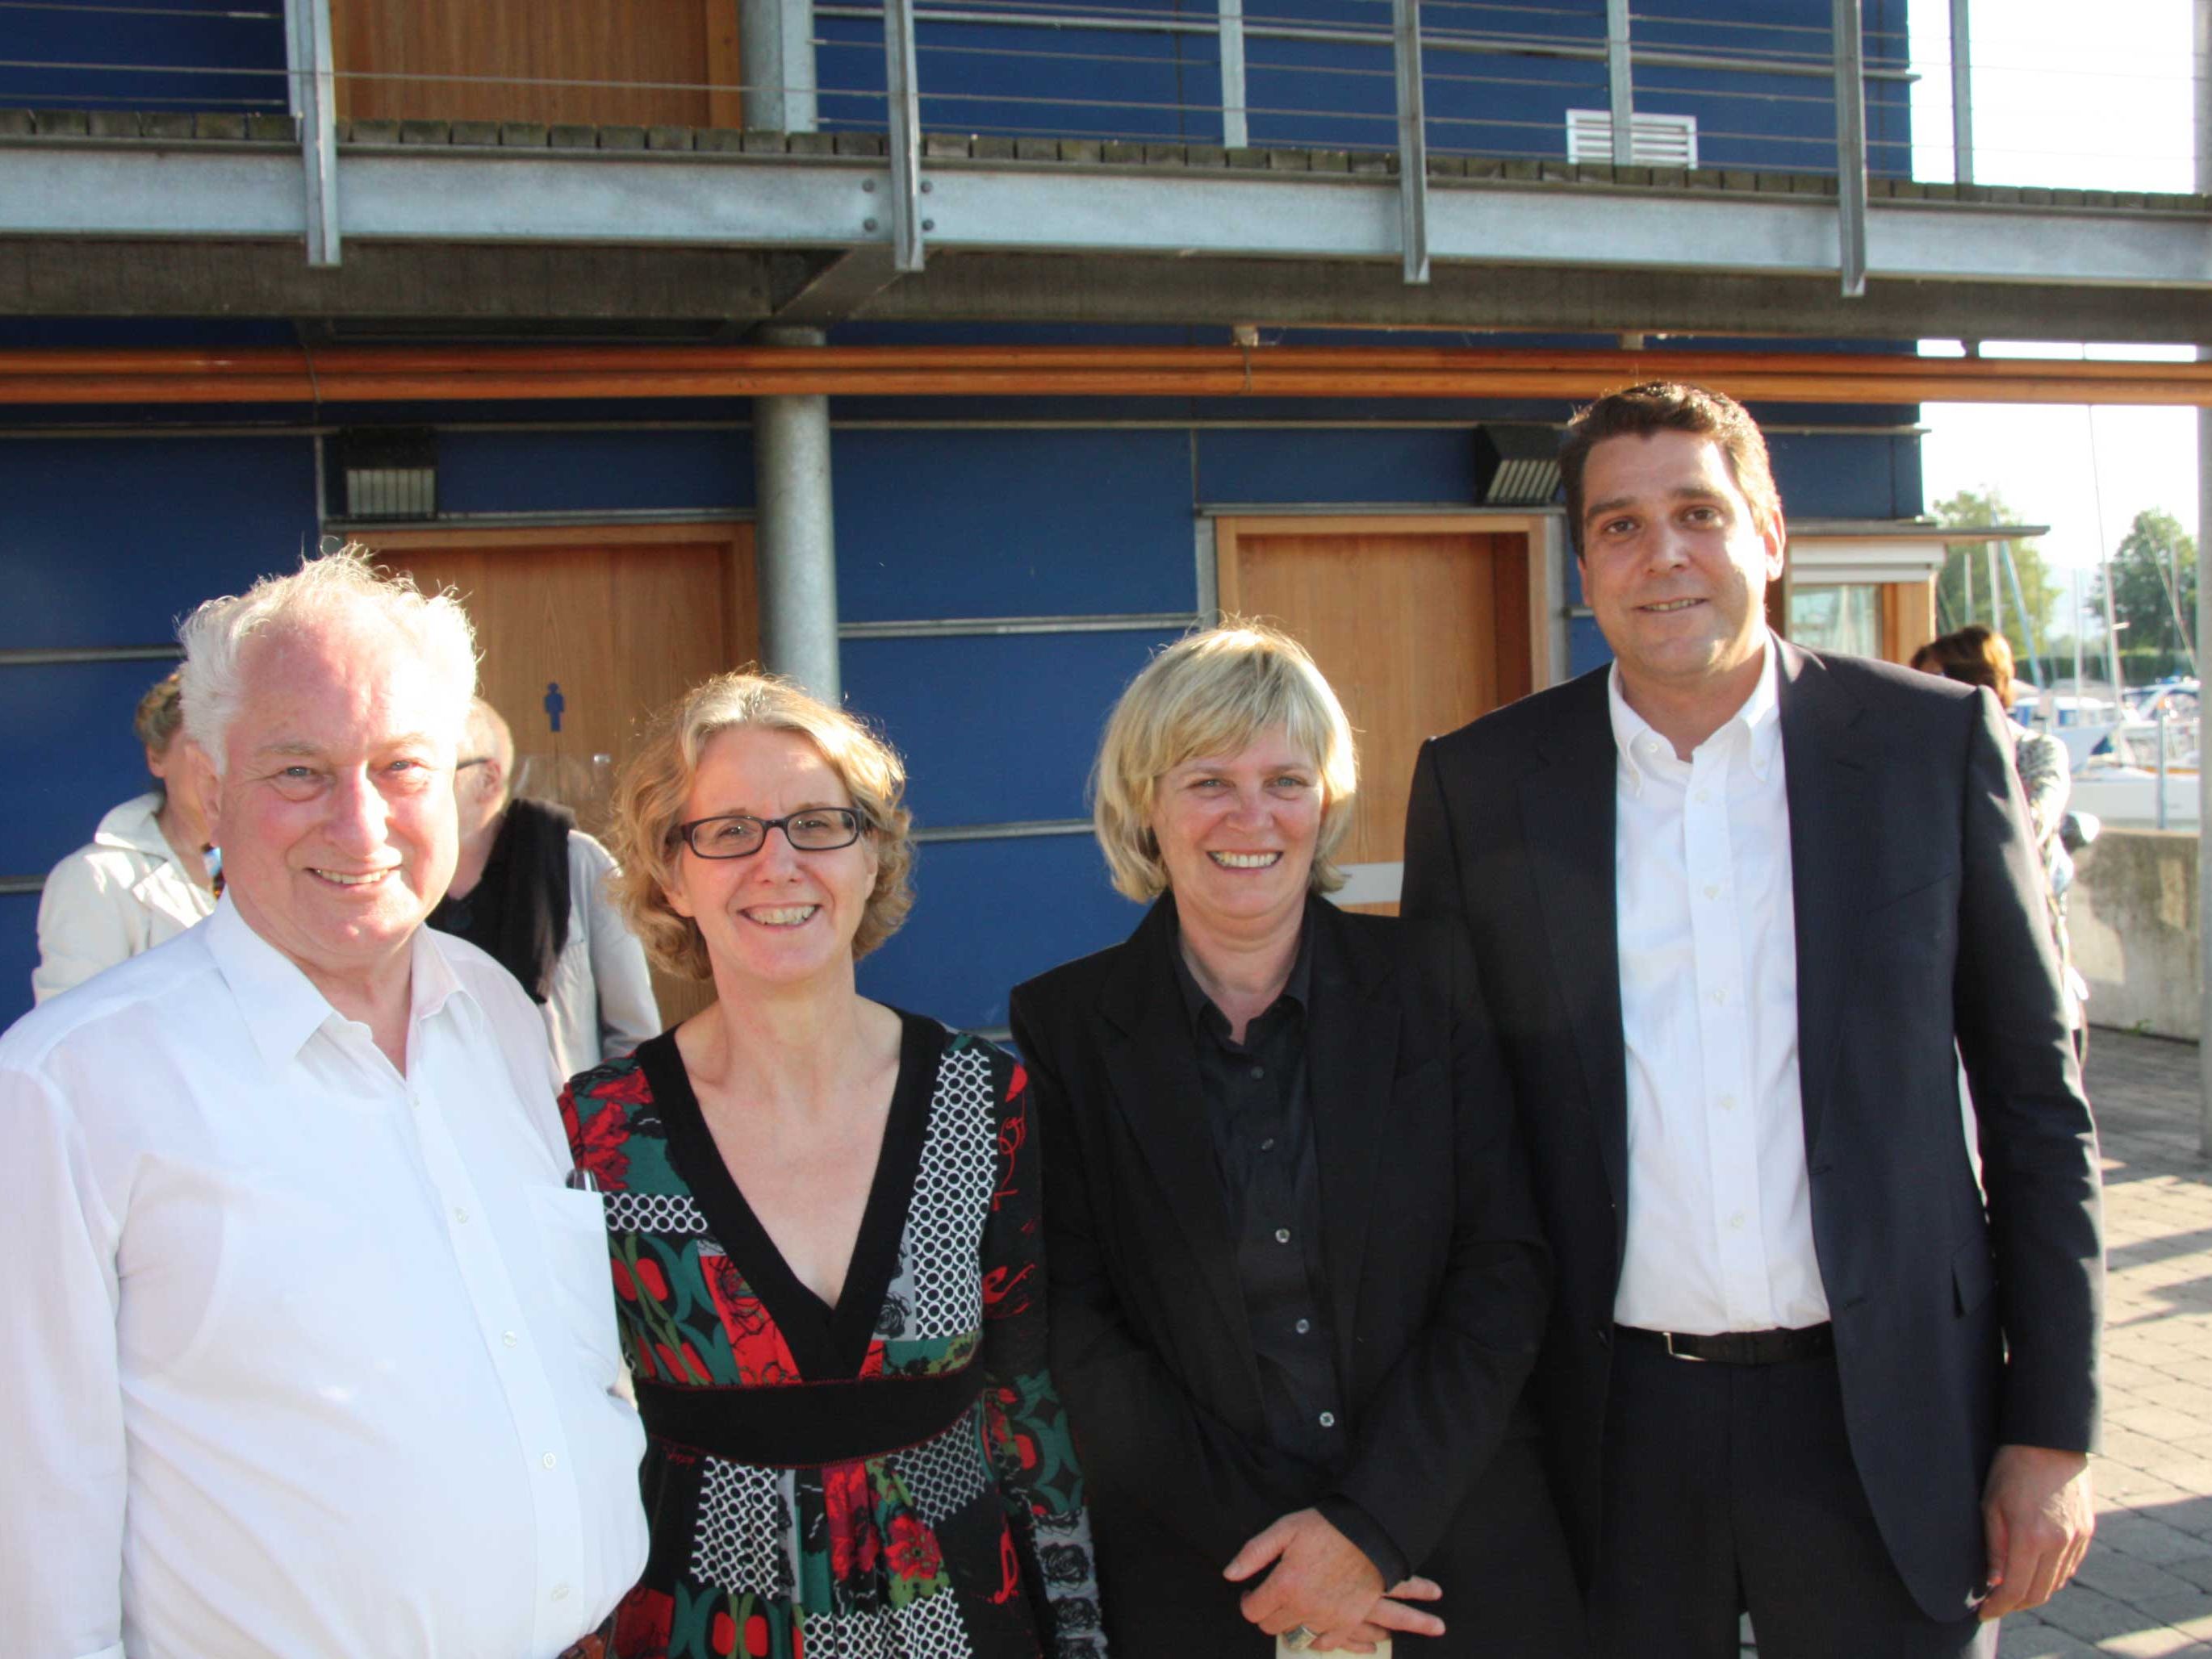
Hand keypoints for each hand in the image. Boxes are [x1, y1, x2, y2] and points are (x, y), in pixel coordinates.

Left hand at [1224, 1511, 1445, 1642]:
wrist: (1370, 1533)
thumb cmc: (1327, 1527)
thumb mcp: (1285, 1529)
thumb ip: (1254, 1553)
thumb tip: (1230, 1575)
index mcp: (1285, 1585)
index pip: (1252, 1612)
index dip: (1248, 1601)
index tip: (1252, 1593)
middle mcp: (1304, 1607)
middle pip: (1271, 1626)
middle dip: (1267, 1612)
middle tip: (1273, 1597)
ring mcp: (1326, 1618)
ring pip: (1295, 1637)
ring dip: (1289, 1624)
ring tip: (1293, 1606)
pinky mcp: (1347, 1622)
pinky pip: (1324, 1644)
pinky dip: (1315, 1638)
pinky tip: (1312, 1621)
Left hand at [1979, 1444, 2093, 1619]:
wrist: (2050, 1441)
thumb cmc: (2011, 1469)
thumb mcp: (1991, 1505)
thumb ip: (1995, 1548)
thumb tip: (1993, 1582)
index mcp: (2031, 1537)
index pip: (2016, 1590)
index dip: (1999, 1606)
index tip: (1984, 1612)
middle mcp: (2059, 1543)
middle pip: (2039, 1593)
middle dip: (2016, 1605)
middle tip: (1995, 1606)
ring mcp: (2077, 1539)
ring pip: (2056, 1583)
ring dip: (2034, 1593)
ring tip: (2012, 1592)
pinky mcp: (2087, 1532)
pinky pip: (2069, 1567)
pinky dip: (2052, 1577)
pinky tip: (2034, 1573)